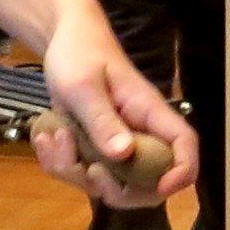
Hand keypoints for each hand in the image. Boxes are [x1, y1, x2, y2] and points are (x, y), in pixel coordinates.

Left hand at [27, 4, 195, 206]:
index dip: (181, 173)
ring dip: (74, 172)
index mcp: (149, 113)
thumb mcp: (84, 86)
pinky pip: (82, 173)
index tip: (159, 187)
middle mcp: (139, 134)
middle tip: (85, 168)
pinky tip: (45, 137)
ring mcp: (116, 145)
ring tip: (52, 137)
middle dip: (114, 189)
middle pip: (148, 183)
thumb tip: (123, 155)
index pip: (184, 147)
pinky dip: (59, 163)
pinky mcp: (94, 149)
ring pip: (108, 183)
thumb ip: (102, 120)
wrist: (63, 40)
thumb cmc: (80, 53)